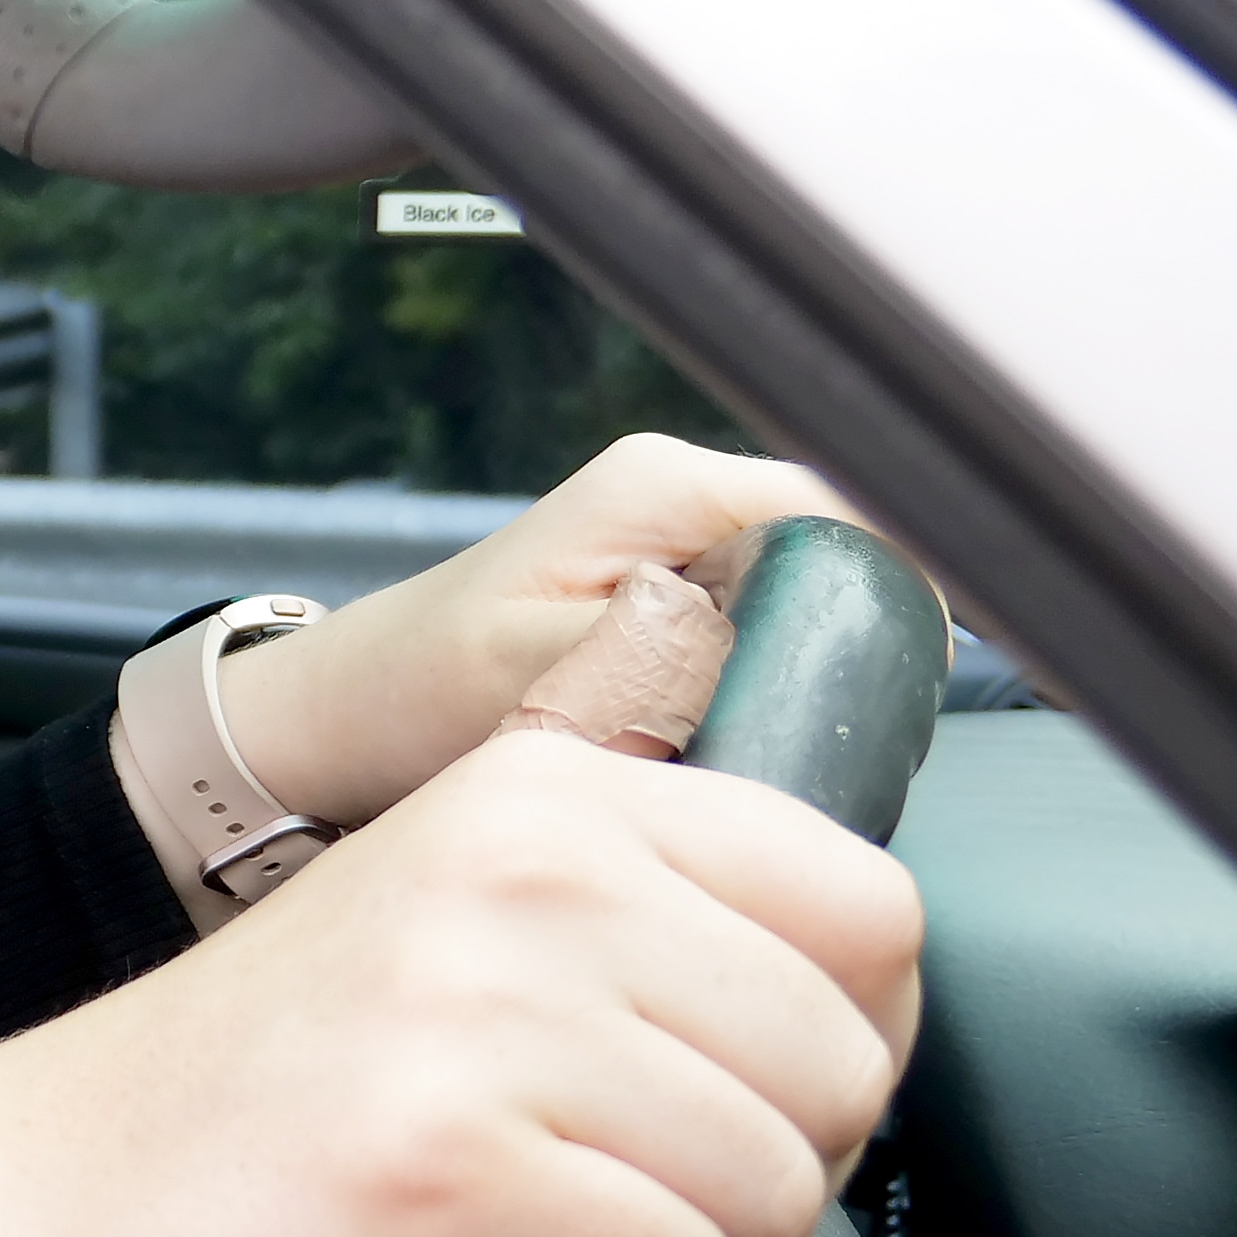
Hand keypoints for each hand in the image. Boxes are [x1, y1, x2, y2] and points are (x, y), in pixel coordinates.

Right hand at [0, 731, 921, 1236]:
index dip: (856, 1036)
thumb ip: (629, 902)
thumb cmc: (255, 1088)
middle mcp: (522, 871)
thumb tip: (848, 991)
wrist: (49, 1194)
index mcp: (539, 792)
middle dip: (794, 1177)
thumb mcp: (450, 909)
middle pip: (839, 1057)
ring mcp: (479, 1011)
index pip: (861, 897)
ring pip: (777, 1177)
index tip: (771, 1104)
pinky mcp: (445, 1161)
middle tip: (688, 1218)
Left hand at [213, 435, 861, 824]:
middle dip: (854, 652)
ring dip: (811, 681)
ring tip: (778, 751)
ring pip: (814, 609)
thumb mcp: (546, 675)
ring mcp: (683, 550)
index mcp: (665, 486)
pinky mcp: (675, 607)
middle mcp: (683, 499)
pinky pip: (768, 642)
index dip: (895, 603)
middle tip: (827, 739)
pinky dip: (767, 697)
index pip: (850, 514)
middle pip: (845, 562)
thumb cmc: (413, 694)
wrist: (341, 724)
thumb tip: (789, 660)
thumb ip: (671, 657)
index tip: (893, 694)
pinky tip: (739, 749)